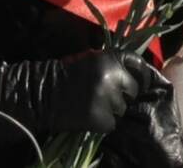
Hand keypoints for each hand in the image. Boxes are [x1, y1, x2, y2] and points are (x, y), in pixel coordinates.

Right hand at [0, 50, 138, 134]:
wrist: (40, 93)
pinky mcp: (100, 118)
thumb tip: (137, 73)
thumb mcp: (92, 60)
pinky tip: (89, 116)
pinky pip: (112, 123)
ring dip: (112, 110)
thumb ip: (114, 64)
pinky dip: (103, 123)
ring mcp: (107, 98)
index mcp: (110, 58)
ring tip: (93, 105)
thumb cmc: (66, 74)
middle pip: (133, 90)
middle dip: (124, 95)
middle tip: (106, 96)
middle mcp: (112, 76)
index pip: (138, 64)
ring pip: (122, 109)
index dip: (142, 75)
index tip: (141, 82)